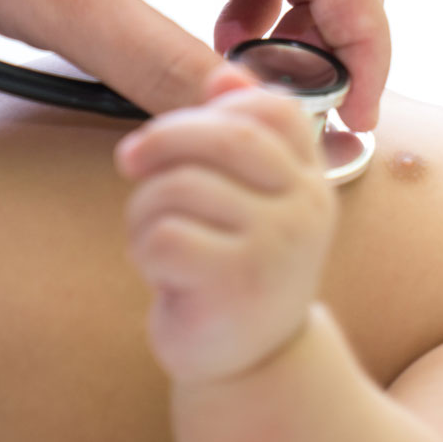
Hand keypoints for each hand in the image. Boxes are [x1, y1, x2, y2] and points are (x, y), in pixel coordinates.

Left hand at [0, 0, 388, 126]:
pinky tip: (209, 48)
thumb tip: (240, 116)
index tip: (354, 114)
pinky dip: (255, 8)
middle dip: (351, 22)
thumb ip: (158, 65)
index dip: (364, 42)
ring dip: (302, 16)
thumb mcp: (62, 6)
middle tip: (322, 98)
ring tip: (255, 78)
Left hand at [116, 65, 336, 383]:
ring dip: (145, 210)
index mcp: (311, 181)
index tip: (174, 134)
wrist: (251, 367)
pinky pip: (165, 235)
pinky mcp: (237, 283)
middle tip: (130, 163)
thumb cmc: (238, 272)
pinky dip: (145, 250)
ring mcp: (277, 245)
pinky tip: (160, 272)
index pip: (274, 109)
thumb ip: (243, 139)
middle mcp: (307, 208)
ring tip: (153, 238)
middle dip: (163, 141)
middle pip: (225, 137)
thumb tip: (224, 73)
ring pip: (182, 187)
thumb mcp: (253, 203)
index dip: (213, 108)